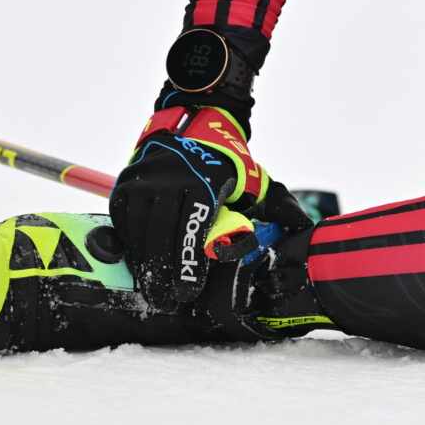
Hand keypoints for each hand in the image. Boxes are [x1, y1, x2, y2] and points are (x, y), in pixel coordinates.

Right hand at [111, 102, 314, 304]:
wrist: (194, 122)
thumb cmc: (227, 162)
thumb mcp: (255, 178)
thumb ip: (277, 203)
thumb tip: (301, 225)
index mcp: (203, 182)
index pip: (192, 231)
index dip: (187, 265)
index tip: (188, 293)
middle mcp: (168, 179)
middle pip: (159, 237)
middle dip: (161, 274)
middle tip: (167, 301)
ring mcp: (144, 180)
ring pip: (137, 232)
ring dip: (142, 265)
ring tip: (152, 290)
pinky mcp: (126, 183)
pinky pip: (123, 222)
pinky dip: (129, 246)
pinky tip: (139, 265)